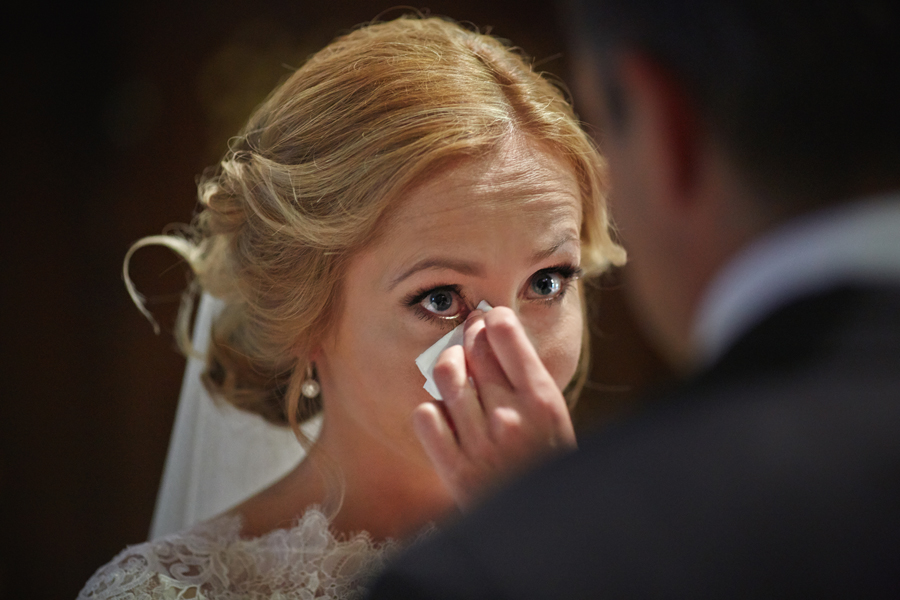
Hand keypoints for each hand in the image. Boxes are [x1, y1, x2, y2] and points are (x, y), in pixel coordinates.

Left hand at [413, 306, 576, 508]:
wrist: (544, 530)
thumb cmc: (550, 465)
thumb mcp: (556, 418)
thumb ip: (527, 379)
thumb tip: (493, 330)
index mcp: (541, 401)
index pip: (505, 334)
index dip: (493, 320)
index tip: (490, 320)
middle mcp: (509, 418)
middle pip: (473, 349)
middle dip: (469, 334)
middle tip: (470, 335)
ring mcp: (480, 444)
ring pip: (445, 375)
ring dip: (449, 365)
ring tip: (456, 371)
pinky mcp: (455, 469)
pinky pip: (426, 415)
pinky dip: (432, 410)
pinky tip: (445, 415)